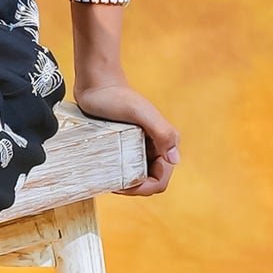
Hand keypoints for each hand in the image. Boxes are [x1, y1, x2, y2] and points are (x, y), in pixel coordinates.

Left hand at [73, 77, 178, 195]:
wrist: (97, 84)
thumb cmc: (117, 97)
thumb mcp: (139, 113)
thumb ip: (161, 132)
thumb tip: (175, 159)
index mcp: (167, 141)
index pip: (161, 179)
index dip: (144, 188)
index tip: (123, 186)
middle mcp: (158, 146)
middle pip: (151, 182)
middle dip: (135, 188)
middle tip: (113, 186)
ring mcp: (142, 146)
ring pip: (139, 177)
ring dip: (127, 184)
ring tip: (109, 181)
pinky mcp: (128, 145)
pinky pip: (129, 169)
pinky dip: (121, 176)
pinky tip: (108, 174)